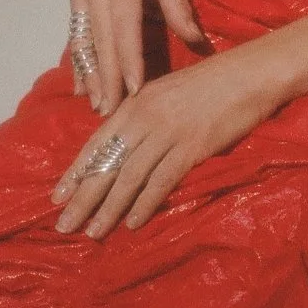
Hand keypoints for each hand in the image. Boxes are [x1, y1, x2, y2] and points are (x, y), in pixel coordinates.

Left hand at [52, 48, 280, 238]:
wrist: (250, 74)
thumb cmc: (212, 85)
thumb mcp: (166, 95)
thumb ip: (144, 119)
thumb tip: (124, 150)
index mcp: (135, 104)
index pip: (96, 143)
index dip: (75, 172)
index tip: (57, 197)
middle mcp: (144, 117)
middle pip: (106, 163)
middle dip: (83, 197)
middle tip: (64, 225)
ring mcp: (167, 132)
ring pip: (128, 176)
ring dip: (109, 208)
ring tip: (93, 232)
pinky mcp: (191, 146)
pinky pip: (161, 180)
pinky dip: (145, 204)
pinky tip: (133, 223)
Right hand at [67, 0, 207, 112]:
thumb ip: (178, 5)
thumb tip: (198, 42)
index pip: (125, 25)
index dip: (128, 58)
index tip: (133, 88)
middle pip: (102, 41)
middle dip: (107, 79)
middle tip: (112, 111)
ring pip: (84, 42)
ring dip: (90, 76)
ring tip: (96, 106)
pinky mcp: (74, 2)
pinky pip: (76, 37)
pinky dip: (79, 64)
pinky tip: (81, 87)